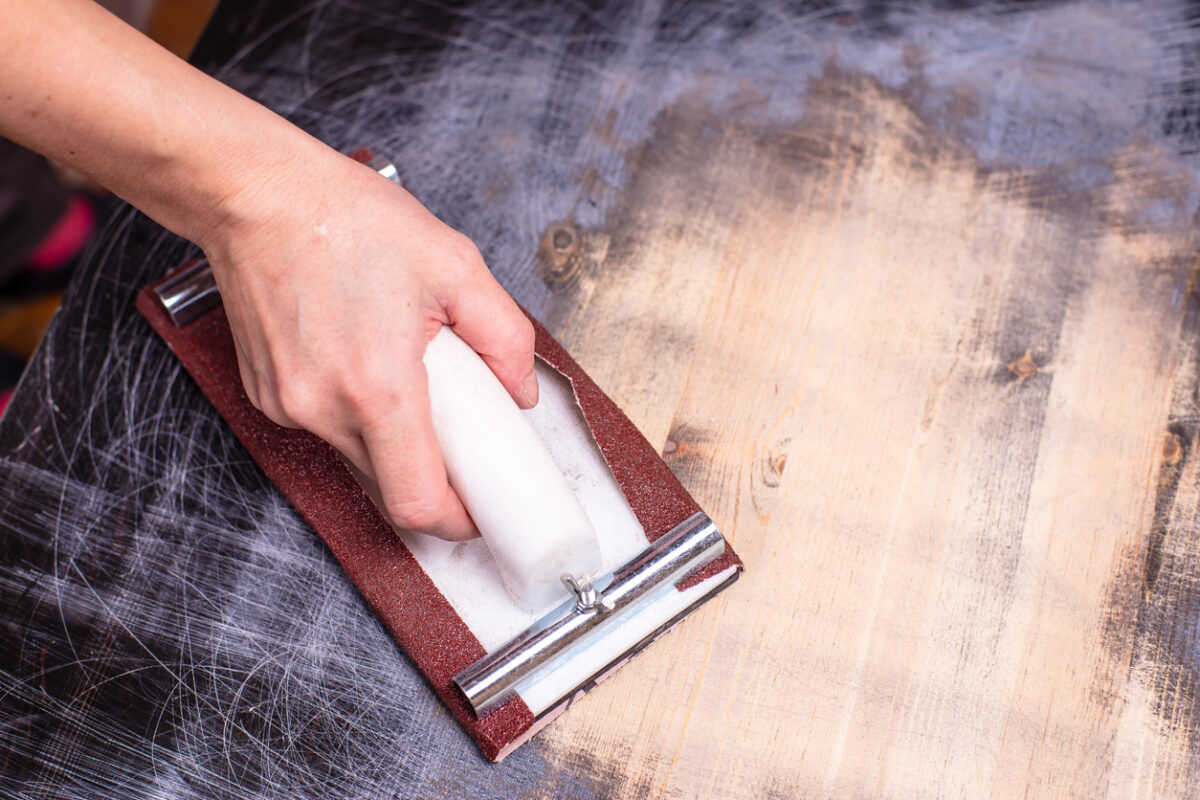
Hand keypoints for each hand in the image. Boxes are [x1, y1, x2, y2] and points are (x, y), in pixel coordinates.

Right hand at [200, 148, 536, 540]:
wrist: (256, 195)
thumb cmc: (345, 220)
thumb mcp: (456, 265)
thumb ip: (505, 337)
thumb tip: (519, 391)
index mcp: (377, 387)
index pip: (416, 502)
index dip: (455, 521)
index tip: (478, 512)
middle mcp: (323, 409)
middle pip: (388, 488)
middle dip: (432, 477)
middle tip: (460, 440)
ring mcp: (286, 406)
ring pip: (357, 460)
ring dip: (394, 441)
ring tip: (407, 377)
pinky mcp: (265, 396)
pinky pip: (325, 430)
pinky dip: (356, 416)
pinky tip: (365, 362)